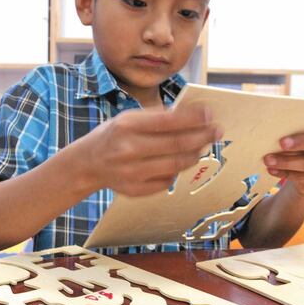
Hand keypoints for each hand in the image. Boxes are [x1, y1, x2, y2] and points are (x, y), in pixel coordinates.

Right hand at [79, 104, 221, 195]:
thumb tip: (193, 114)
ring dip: (194, 155)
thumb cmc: (113, 136)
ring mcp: (131, 172)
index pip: (168, 121)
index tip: (209, 114)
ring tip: (202, 147)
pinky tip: (180, 163)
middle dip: (201, 137)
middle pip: (176, 145)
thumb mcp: (128, 118)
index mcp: (126, 126)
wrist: (87, 164)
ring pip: (175, 165)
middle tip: (216, 131)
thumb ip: (157, 117)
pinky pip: (166, 181)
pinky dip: (177, 172)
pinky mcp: (135, 190)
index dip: (193, 118)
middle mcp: (128, 149)